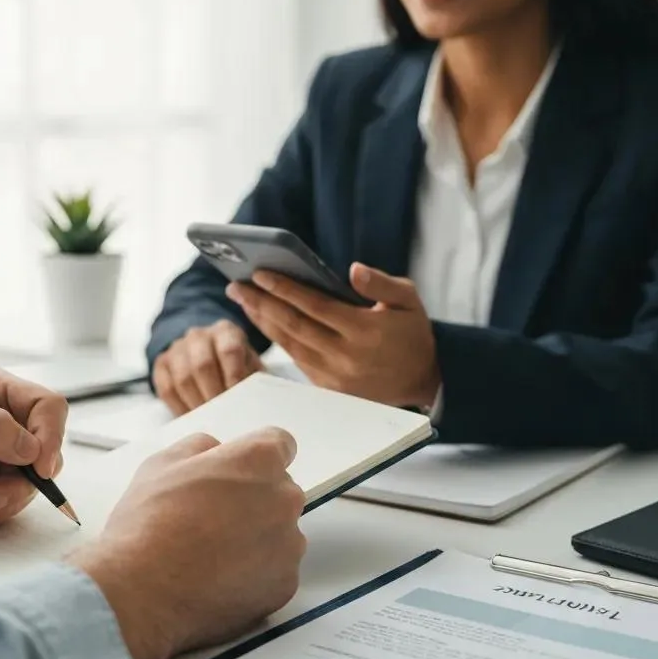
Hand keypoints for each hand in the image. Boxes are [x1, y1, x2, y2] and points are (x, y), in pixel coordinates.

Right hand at [70, 428, 306, 658]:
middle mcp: (283, 500)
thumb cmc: (149, 524)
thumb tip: (214, 451)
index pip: (280, 444)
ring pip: (279, 533)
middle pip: (280, 491)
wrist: (143, 591)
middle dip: (254, 499)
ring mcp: (288, 545)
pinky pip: (276, 572)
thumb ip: (200, 447)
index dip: (255, 457)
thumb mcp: (162, 464)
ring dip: (257, 538)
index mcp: (258, 461)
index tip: (239, 471)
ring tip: (212, 553)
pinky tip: (220, 578)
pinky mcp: (285, 585)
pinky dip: (255, 574)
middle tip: (213, 516)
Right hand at [152, 320, 263, 414]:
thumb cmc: (236, 367)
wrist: (210, 358)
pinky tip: (193, 417)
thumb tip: (251, 405)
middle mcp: (199, 335)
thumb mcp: (251, 368)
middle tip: (223, 416)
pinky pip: (167, 389)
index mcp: (226, 331)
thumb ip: (253, 381)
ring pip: (183, 378)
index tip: (238, 399)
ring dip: (197, 403)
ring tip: (210, 420)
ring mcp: (177, 348)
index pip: (229, 350)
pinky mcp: (161, 364)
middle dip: (214, 395)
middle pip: (202, 365)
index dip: (234, 376)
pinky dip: (180, 407)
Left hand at [226, 263, 440, 407]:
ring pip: (289, 344)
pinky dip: (276, 339)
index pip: (315, 306)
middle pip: (293, 326)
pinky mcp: (327, 388)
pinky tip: (262, 320)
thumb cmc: (411, 332)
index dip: (285, 289)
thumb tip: (352, 270)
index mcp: (365, 331)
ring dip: (262, 321)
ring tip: (242, 299)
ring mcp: (334, 376)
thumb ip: (381, 283)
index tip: (259, 273)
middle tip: (236, 285)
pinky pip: (295, 359)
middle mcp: (346, 356)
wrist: (421, 379)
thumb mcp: (408, 300)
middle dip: (261, 303)